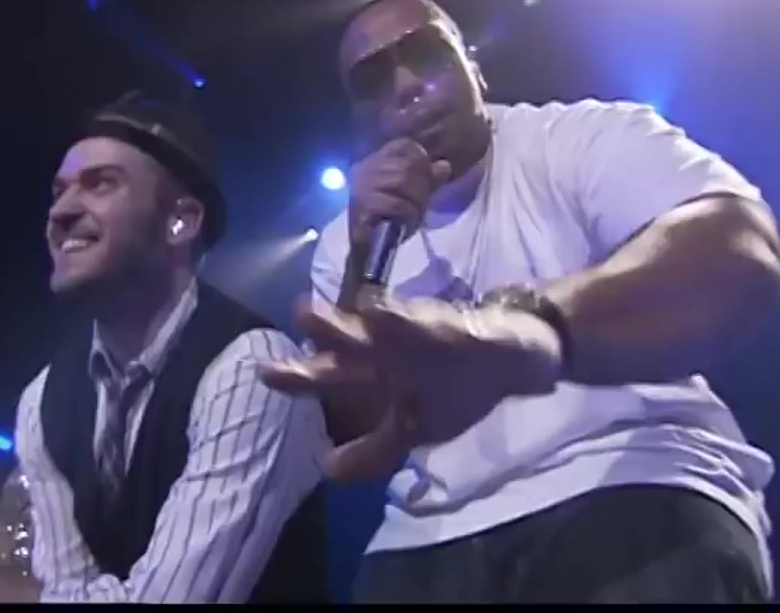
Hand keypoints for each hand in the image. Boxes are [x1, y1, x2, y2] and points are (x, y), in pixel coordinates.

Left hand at [260, 297, 561, 481]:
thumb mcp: (412, 428)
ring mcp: (426, 337)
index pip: (332, 375)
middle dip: (329, 331)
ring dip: (371, 319)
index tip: (264, 373)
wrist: (515, 359)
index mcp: (379, 374)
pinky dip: (416, 322)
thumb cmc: (453, 384)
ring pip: (393, 326)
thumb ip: (374, 450)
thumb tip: (329, 471)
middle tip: (301, 314)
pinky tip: (393, 315)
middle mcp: (393, 350)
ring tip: (357, 308)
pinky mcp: (461, 330)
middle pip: (357, 341)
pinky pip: (438, 326)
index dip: (298, 376)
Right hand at [348, 138, 451, 244]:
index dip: (421, 159)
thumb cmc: (387, 221)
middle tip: (419, 205)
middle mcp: (365, 168)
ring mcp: (361, 187)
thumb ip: (428, 180)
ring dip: (415, 202)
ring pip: (402, 181)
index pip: (403, 146)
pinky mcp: (362, 207)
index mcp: (375, 161)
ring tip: (412, 216)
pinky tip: (406, 223)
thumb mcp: (412, 197)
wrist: (365, 251)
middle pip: (408, 165)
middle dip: (422, 187)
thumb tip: (444, 165)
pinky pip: (396, 204)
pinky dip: (408, 214)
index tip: (427, 180)